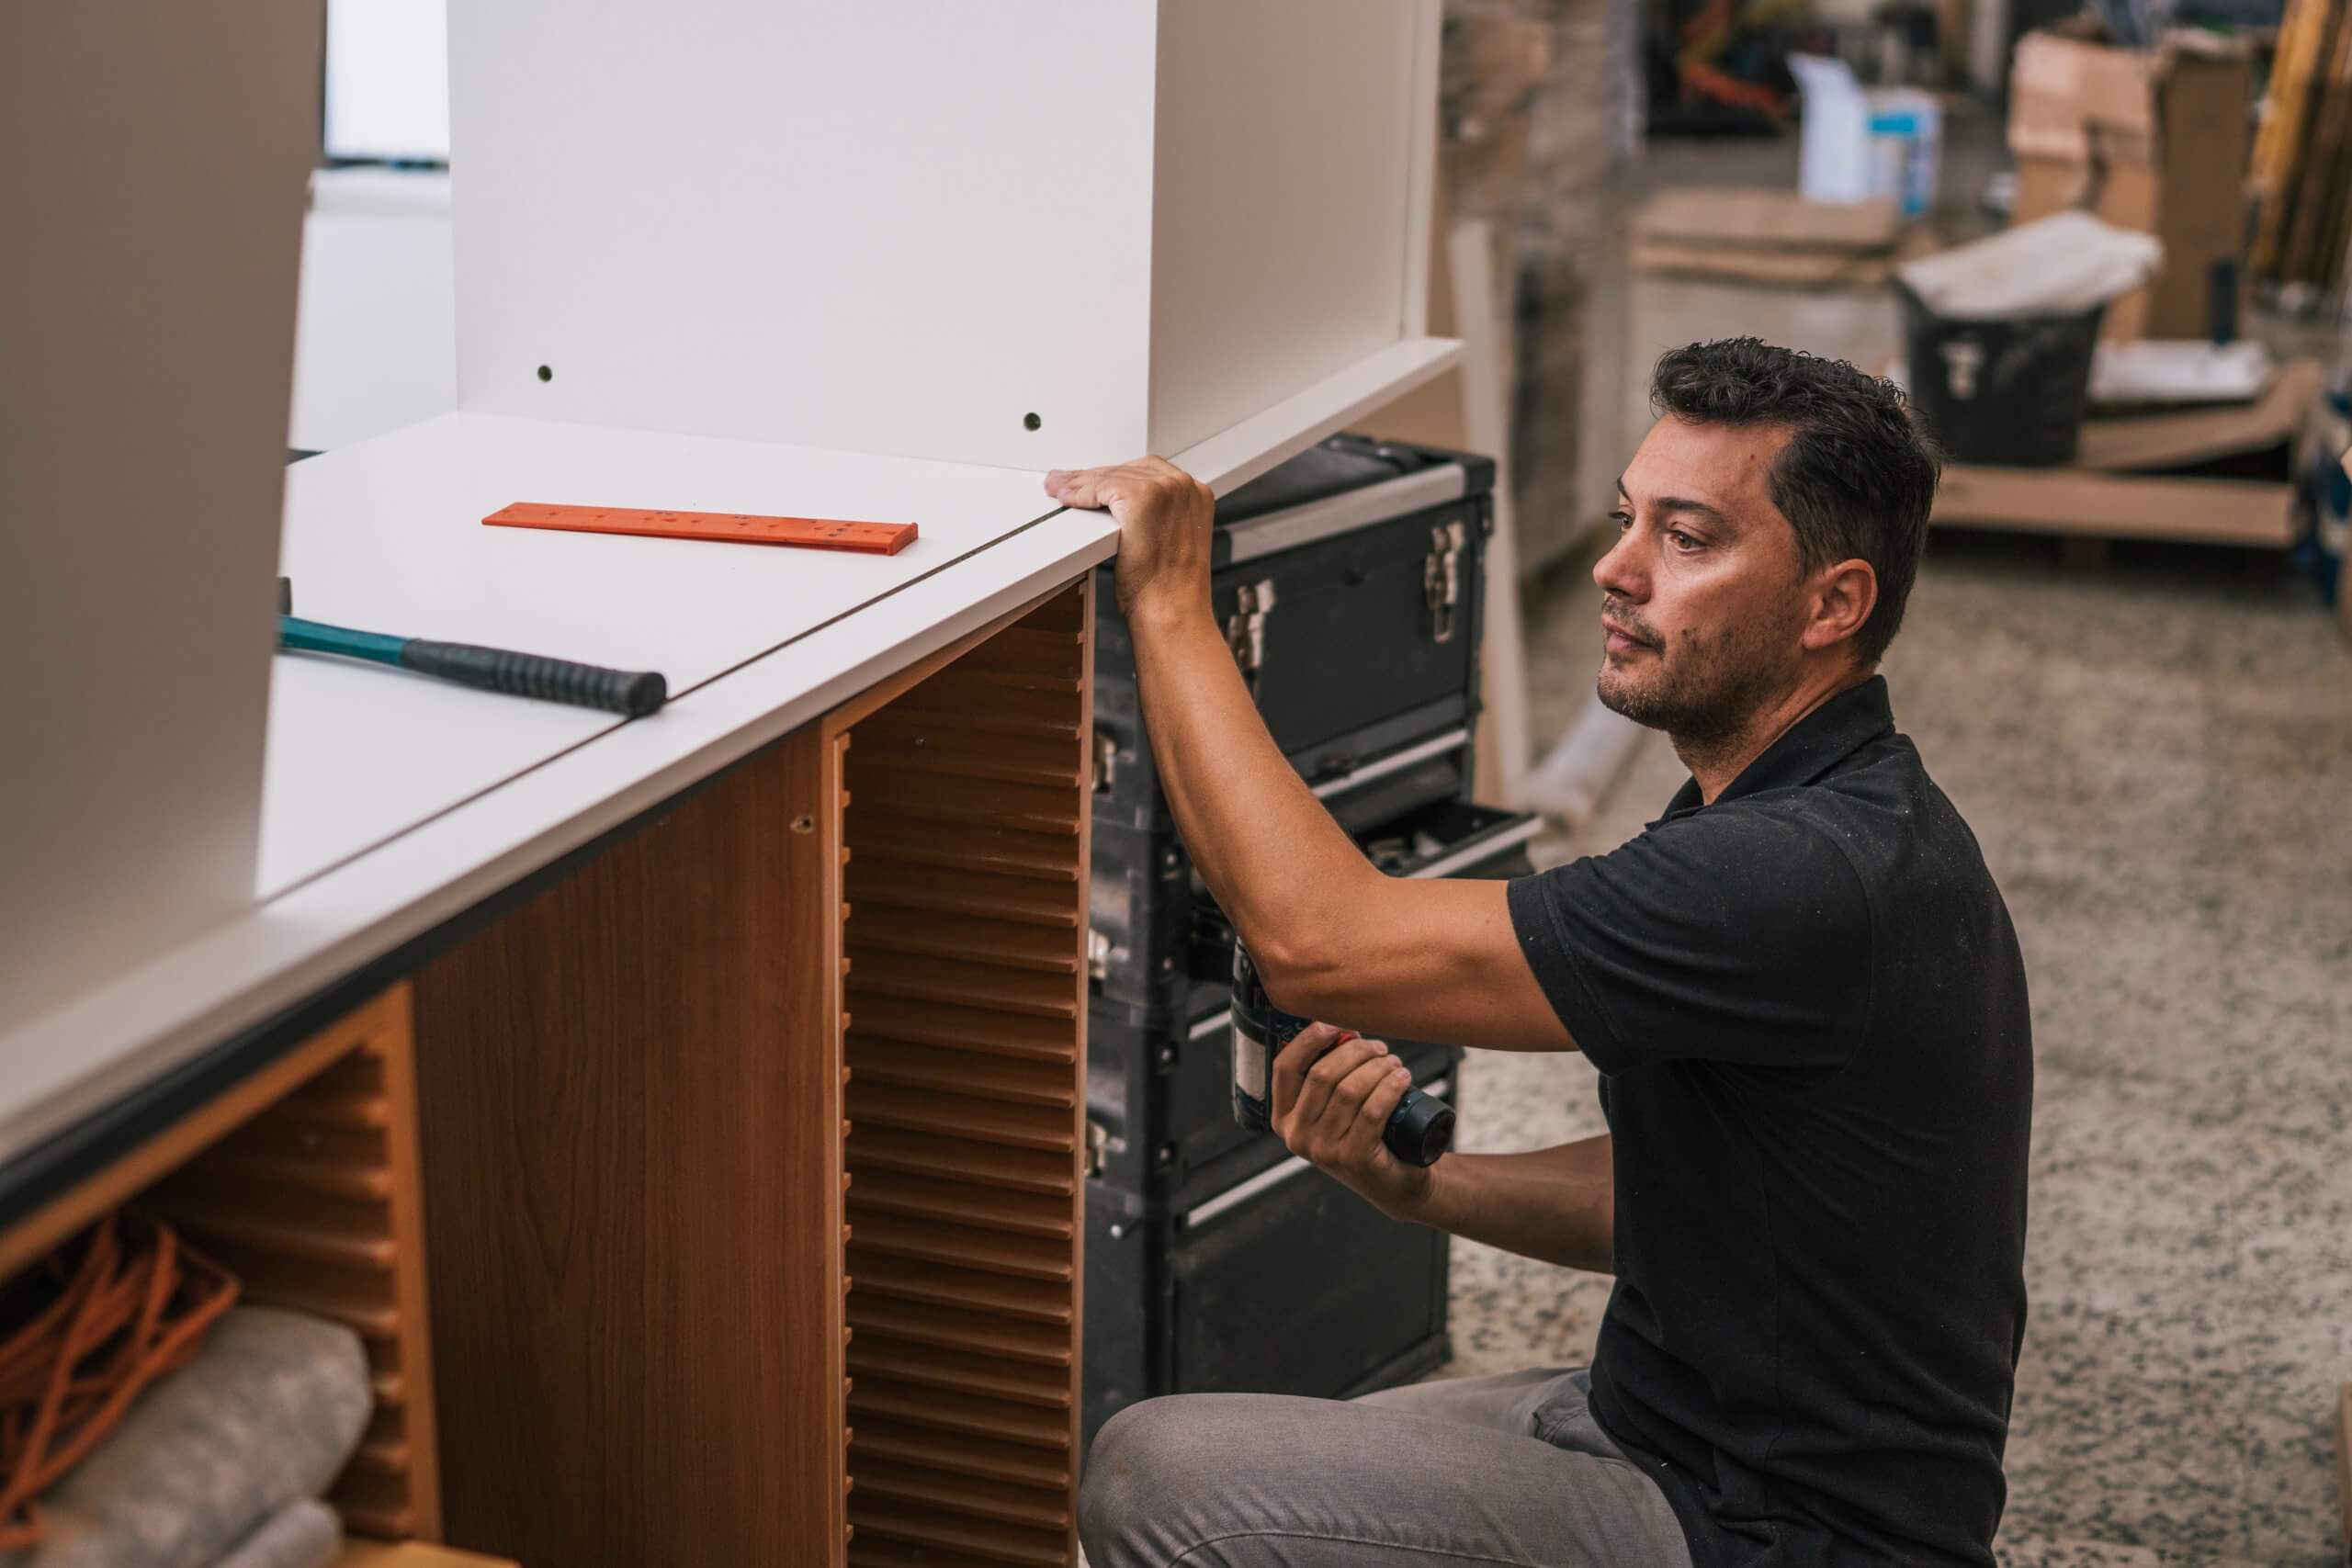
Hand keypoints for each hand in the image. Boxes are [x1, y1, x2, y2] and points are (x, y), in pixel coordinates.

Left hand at [1044, 457, 1214, 620]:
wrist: (1173, 611)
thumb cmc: (1169, 590)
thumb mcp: (1172, 543)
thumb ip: (1159, 519)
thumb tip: (1121, 509)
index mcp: (1197, 495)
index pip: (1150, 472)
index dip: (1117, 476)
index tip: (1094, 480)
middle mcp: (1185, 486)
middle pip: (1129, 470)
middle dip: (1096, 477)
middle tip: (1067, 482)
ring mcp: (1165, 490)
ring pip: (1111, 477)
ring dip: (1081, 483)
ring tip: (1059, 489)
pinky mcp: (1142, 499)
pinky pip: (1100, 488)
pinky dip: (1080, 494)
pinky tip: (1067, 499)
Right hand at [1271, 1022, 1433, 1219]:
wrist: (1395, 1183)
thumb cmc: (1365, 1135)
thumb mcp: (1334, 1109)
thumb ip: (1328, 1076)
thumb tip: (1343, 1030)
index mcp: (1284, 1119)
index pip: (1284, 1068)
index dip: (1308, 1040)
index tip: (1334, 1025)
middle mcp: (1297, 1136)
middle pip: (1322, 1074)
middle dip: (1356, 1052)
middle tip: (1380, 1049)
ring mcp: (1323, 1151)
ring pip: (1349, 1090)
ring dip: (1377, 1068)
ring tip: (1394, 1064)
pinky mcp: (1353, 1159)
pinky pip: (1372, 1111)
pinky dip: (1390, 1088)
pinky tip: (1403, 1079)